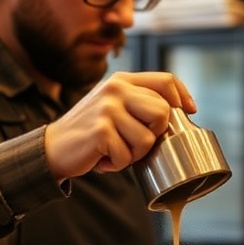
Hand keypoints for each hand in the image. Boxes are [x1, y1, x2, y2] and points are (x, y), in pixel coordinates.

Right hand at [44, 71, 196, 179]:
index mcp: (122, 80)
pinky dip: (116, 164)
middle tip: (132, 142)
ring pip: (148, 138)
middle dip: (153, 135)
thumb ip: (139, 101)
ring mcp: (108, 109)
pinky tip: (102, 158)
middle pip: (162, 112)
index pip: (165, 80)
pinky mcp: (101, 130)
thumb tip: (179, 111)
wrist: (53, 147)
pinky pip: (127, 155)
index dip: (183, 96)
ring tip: (115, 150)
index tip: (190, 110)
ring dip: (134, 154)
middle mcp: (115, 89)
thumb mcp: (113, 105)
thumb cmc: (89, 130)